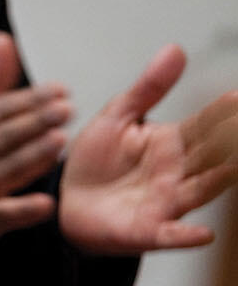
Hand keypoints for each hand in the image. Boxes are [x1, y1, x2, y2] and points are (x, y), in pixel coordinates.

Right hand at [0, 32, 71, 254]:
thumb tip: (1, 38)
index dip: (28, 99)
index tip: (59, 90)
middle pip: (2, 138)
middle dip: (34, 123)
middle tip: (65, 110)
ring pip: (5, 171)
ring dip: (32, 158)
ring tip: (59, 142)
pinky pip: (1, 215)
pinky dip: (23, 210)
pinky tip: (45, 204)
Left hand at [58, 45, 237, 254]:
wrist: (65, 200)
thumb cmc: (96, 160)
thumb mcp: (117, 117)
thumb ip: (148, 89)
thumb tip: (176, 49)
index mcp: (172, 144)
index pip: (205, 125)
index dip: (224, 113)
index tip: (237, 97)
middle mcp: (176, 174)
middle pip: (213, 158)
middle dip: (232, 146)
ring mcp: (165, 203)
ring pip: (202, 191)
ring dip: (221, 181)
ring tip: (237, 169)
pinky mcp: (146, 231)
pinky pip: (170, 236)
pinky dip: (186, 236)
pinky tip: (203, 234)